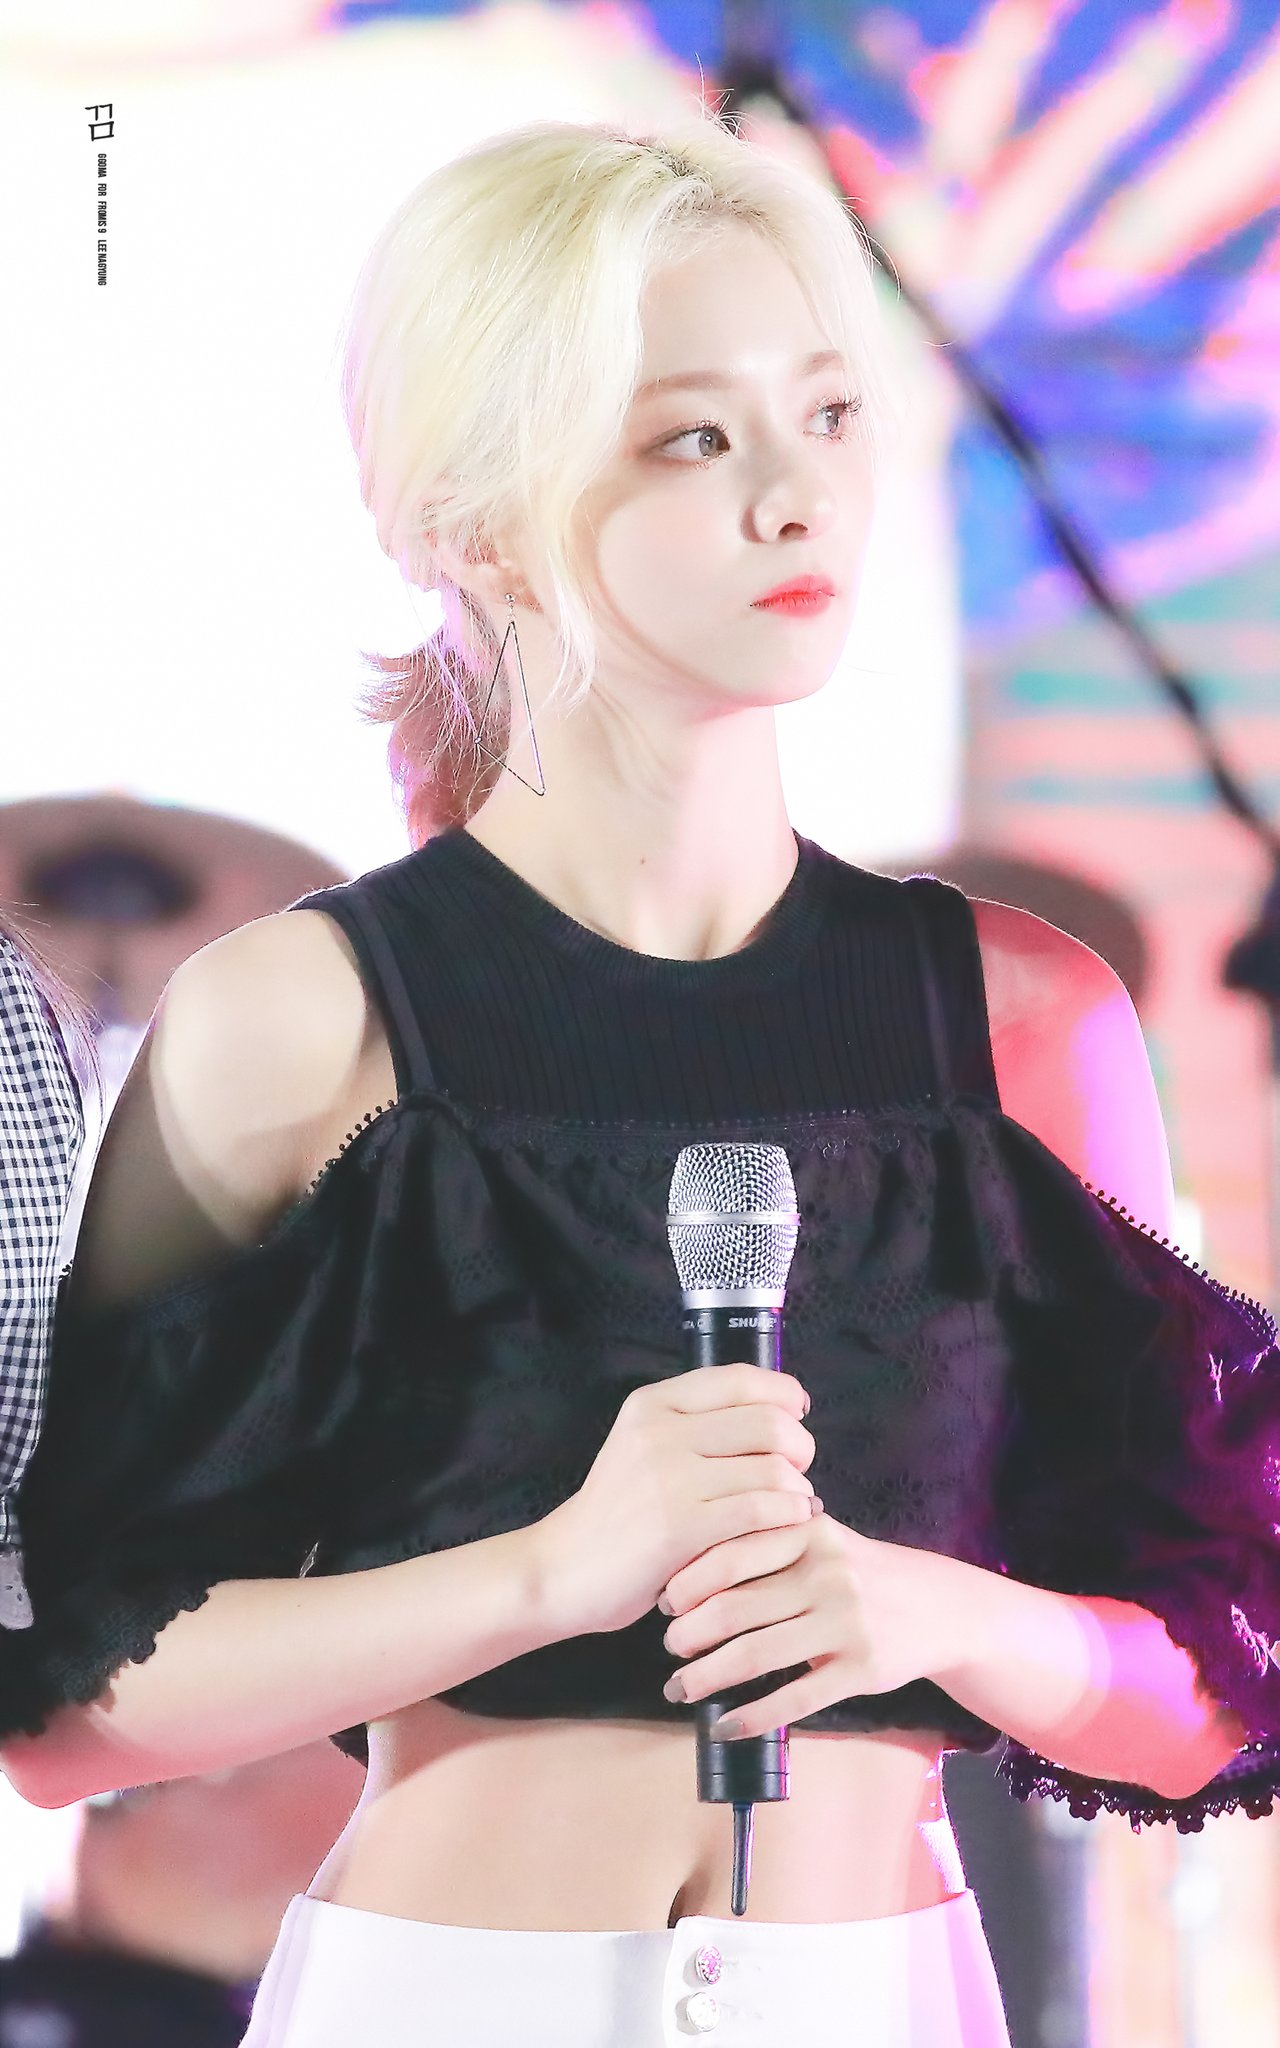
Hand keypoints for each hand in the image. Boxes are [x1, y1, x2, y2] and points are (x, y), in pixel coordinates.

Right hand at [530, 1363, 815, 1640]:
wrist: (564, 1569)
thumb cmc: (620, 1512)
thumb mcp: (646, 1445)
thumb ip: (701, 1423)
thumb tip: (788, 1414)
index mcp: (653, 1404)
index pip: (741, 1378)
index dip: (785, 1394)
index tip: (797, 1416)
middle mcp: (660, 1432)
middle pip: (768, 1422)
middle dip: (801, 1447)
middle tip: (798, 1470)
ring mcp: (669, 1479)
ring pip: (772, 1468)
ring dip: (798, 1489)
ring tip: (793, 1503)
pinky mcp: (682, 1527)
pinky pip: (762, 1510)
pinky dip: (789, 1516)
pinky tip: (789, 1524)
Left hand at [658, 1512, 963, 1738]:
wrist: (940, 1607)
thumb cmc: (861, 1571)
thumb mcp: (822, 1540)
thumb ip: (770, 1543)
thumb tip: (688, 1572)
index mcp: (809, 1533)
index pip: (732, 1554)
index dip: (688, 1582)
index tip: (663, 1603)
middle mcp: (828, 1575)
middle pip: (736, 1608)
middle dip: (690, 1634)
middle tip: (667, 1649)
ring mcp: (847, 1623)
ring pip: (758, 1655)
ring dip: (708, 1676)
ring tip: (681, 1687)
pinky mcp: (862, 1669)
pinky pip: (795, 1698)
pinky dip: (753, 1716)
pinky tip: (725, 1725)